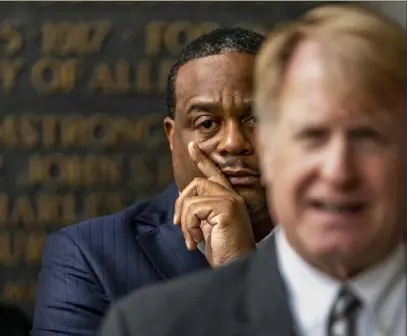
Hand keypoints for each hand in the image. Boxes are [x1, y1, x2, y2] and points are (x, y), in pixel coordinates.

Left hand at [174, 142, 255, 266]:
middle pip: (196, 183)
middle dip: (180, 203)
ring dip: (184, 222)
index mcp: (230, 199)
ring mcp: (230, 201)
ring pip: (191, 198)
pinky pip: (192, 209)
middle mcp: (232, 196)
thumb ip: (200, 212)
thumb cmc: (224, 253)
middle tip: (177, 224)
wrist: (236, 268)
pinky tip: (196, 242)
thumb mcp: (208, 228)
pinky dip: (188, 227)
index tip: (192, 147)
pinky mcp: (226, 208)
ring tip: (192, 239)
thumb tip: (183, 199)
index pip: (215, 174)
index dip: (203, 160)